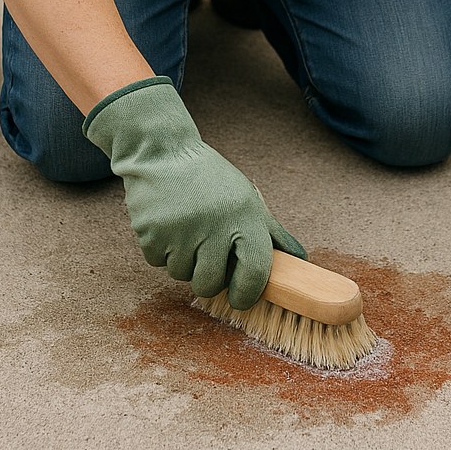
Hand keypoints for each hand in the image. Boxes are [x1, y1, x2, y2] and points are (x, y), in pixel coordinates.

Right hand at [83, 76, 304, 308]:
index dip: (247, 293)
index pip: (255, 272)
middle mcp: (215, 226)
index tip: (239, 297)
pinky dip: (160, 249)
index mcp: (245, 217)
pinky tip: (165, 223)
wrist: (162, 151)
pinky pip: (157, 262)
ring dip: (181, 260)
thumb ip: (271, 232)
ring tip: (183, 228)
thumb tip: (298, 259)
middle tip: (204, 253)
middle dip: (207, 277)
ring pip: (181, 274)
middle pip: (210, 283)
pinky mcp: (152, 233)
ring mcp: (181, 231)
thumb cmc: (208, 178)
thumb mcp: (246, 198)